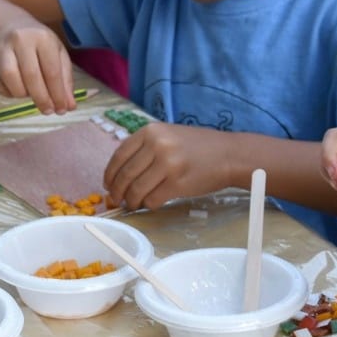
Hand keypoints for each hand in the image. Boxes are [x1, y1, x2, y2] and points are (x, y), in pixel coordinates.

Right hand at [0, 22, 75, 113]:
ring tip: (31, 96)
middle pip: (31, 76)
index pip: (52, 71)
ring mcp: (1, 49)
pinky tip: (18, 91)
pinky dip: (10, 93)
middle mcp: (20, 40)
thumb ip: (65, 80)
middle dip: (41, 98)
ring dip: (23, 95)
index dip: (57, 94)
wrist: (9, 27)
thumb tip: (69, 106)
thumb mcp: (57, 53)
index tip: (61, 110)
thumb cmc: (39, 43)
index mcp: (42, 38)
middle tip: (48, 111)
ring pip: (11, 79)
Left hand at [103, 122, 229, 210]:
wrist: (228, 154)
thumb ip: (145, 148)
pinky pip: (152, 199)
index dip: (110, 174)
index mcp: (151, 131)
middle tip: (117, 200)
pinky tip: (151, 203)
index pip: (119, 155)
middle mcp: (157, 145)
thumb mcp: (168, 135)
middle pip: (125, 174)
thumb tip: (120, 174)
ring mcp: (167, 164)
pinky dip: (148, 204)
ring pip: (136, 190)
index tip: (108, 184)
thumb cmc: (198, 147)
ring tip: (134, 204)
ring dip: (132, 201)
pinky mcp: (177, 183)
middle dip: (117, 191)